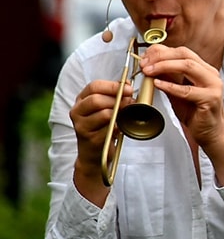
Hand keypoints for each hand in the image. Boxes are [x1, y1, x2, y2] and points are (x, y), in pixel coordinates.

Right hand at [69, 79, 133, 204]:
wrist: (94, 153)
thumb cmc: (102, 128)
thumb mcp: (106, 108)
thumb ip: (115, 95)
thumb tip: (127, 84)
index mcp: (81, 100)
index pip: (94, 86)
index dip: (113, 86)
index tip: (129, 88)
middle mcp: (77, 112)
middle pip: (97, 100)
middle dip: (118, 100)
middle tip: (131, 102)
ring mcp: (81, 126)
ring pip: (104, 114)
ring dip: (120, 113)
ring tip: (127, 114)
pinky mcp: (90, 139)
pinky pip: (109, 129)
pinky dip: (119, 126)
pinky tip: (122, 126)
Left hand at [139, 44, 223, 183]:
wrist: (212, 133)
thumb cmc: (196, 114)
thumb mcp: (178, 92)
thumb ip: (168, 78)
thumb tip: (152, 65)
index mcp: (204, 69)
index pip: (182, 52)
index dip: (161, 52)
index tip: (145, 57)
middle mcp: (210, 74)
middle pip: (184, 55)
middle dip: (161, 56)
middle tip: (144, 63)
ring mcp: (213, 85)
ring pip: (188, 66)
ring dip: (164, 66)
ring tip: (149, 71)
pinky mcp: (210, 99)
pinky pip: (187, 90)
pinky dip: (170, 85)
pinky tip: (158, 84)